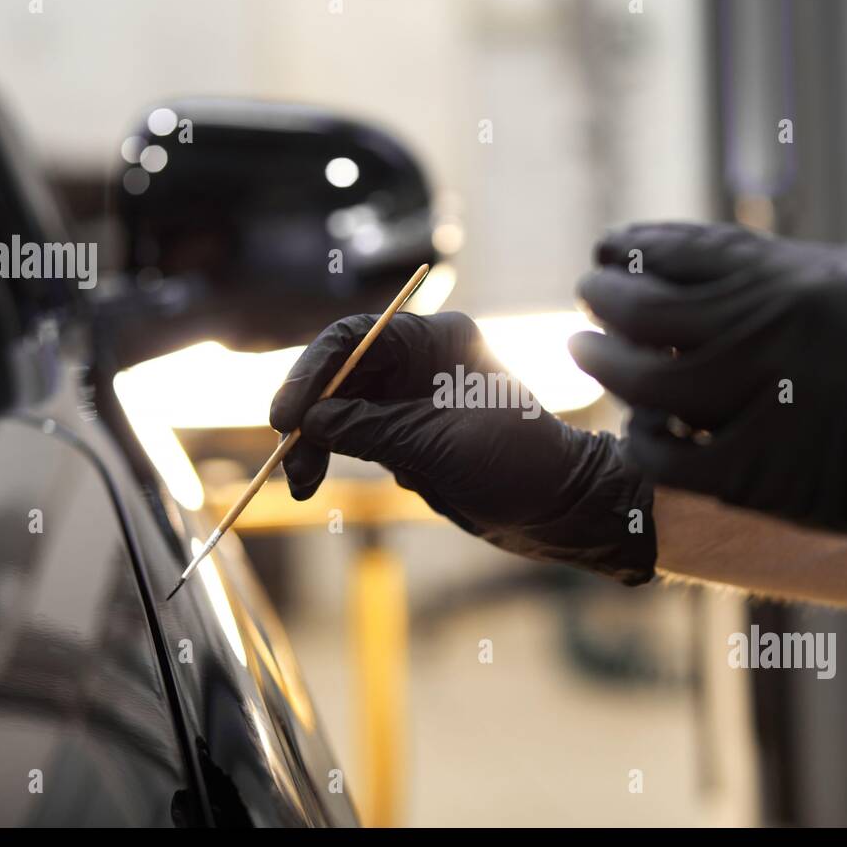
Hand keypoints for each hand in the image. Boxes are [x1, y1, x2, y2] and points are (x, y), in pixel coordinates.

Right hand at [270, 311, 656, 584]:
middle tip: (291, 459)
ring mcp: (411, 398)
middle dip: (310, 415)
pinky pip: (355, 437)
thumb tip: (314, 421)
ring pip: (341, 410)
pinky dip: (335, 457)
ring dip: (316, 444)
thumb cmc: (516, 465)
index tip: (286, 415)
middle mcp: (419, 361)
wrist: (560, 508)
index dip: (313, 373)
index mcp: (436, 340)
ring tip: (302, 483)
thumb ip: (371, 430)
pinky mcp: (407, 434)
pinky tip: (330, 481)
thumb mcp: (437, 447)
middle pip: (340, 374)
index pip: (355, 338)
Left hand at [568, 221, 846, 577]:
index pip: (684, 250)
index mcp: (798, 278)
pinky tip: (634, 428)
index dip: (633, 246)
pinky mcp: (772, 477)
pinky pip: (673, 458)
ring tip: (584, 349)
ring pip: (648, 381)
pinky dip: (643, 441)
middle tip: (586, 293)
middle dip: (605, 297)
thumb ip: (781, 271)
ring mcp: (769, 405)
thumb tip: (698, 262)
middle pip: (648, 310)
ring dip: (605, 364)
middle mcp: (775, 332)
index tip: (607, 247)